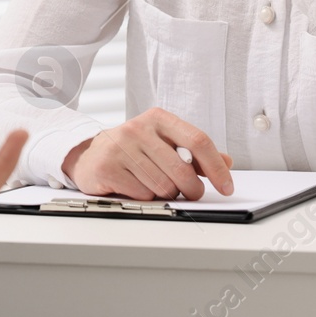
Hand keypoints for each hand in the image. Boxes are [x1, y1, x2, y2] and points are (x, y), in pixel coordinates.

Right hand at [61, 107, 233, 200]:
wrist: (89, 156)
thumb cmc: (132, 151)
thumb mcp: (164, 144)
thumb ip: (194, 153)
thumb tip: (226, 162)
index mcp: (157, 118)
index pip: (197, 140)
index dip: (216, 167)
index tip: (226, 186)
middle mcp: (138, 128)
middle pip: (183, 169)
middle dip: (193, 189)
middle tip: (191, 193)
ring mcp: (120, 147)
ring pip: (164, 186)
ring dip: (166, 194)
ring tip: (154, 185)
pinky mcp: (107, 167)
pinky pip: (143, 194)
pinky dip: (145, 197)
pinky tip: (136, 187)